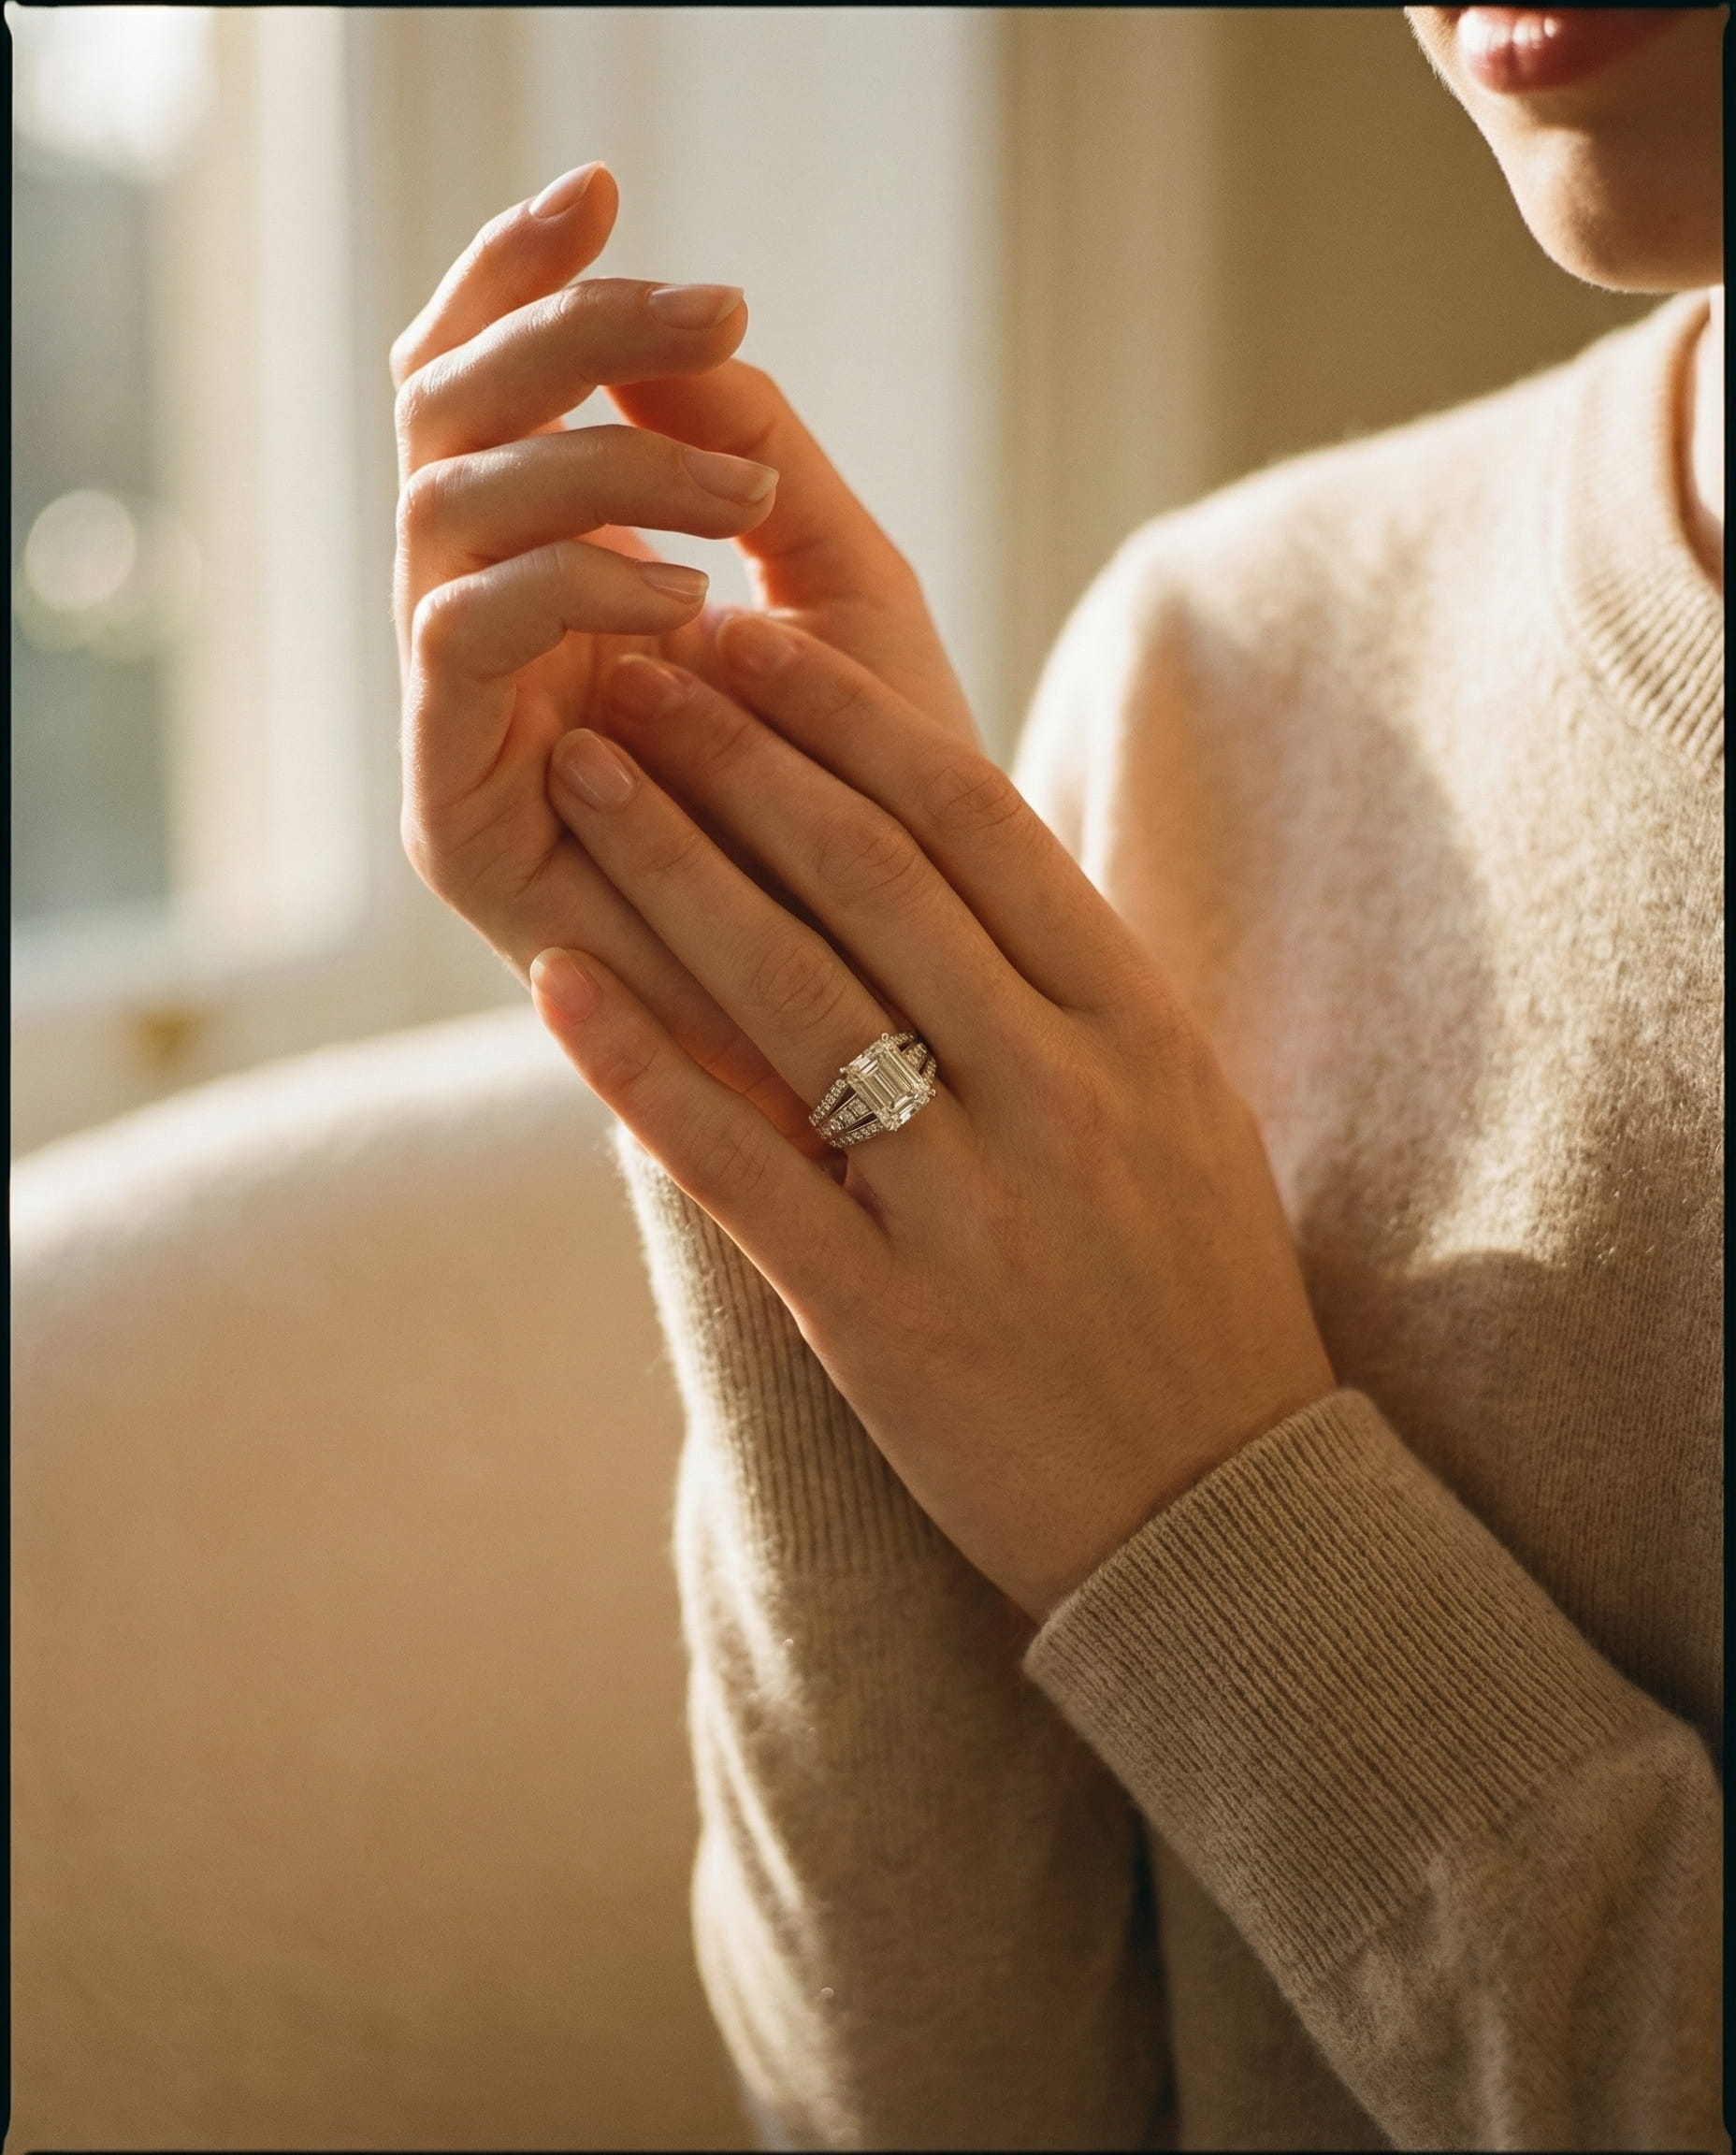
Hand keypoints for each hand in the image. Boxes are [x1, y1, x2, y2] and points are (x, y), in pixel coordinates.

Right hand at [392, 163, 975, 1155]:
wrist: (892, 1017)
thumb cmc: (883, 810)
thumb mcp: (841, 603)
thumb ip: (759, 463)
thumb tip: (693, 336)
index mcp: (559, 574)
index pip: (483, 395)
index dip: (518, 281)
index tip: (607, 184)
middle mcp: (487, 639)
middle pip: (440, 424)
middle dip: (564, 340)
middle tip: (708, 311)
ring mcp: (458, 725)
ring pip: (440, 512)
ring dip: (590, 460)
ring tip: (747, 500)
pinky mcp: (451, 819)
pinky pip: (459, 641)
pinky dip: (565, 582)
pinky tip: (682, 602)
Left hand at [526, 616, 1336, 1621]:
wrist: (1225, 1516)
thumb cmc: (1197, 1298)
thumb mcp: (1179, 1111)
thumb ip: (1079, 985)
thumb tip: (963, 855)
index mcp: (1137, 1028)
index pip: (975, 822)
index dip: (848, 715)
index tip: (752, 638)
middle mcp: (1061, 1095)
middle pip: (871, 878)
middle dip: (736, 751)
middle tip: (634, 662)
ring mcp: (974, 1209)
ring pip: (797, 994)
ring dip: (670, 865)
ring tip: (580, 767)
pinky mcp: (888, 1323)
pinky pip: (742, 1170)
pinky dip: (640, 1067)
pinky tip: (559, 978)